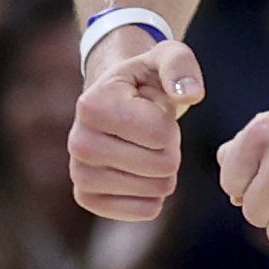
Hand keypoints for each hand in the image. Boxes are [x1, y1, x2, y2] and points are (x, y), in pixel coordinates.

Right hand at [67, 34, 204, 221]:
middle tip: (151, 130)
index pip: (159, 133)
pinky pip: (145, 210)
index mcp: (92, 105)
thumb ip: (180, 66)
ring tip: (144, 146)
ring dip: (163, 170)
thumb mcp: (166, 57)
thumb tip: (190, 96)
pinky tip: (141, 171)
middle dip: (170, 147)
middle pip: (162, 165)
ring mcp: (79, 175)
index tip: (151, 108)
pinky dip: (154, 194)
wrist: (114, 101)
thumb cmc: (144, 80)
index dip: (168, 122)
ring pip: (156, 190)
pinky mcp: (87, 198)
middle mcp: (78, 142)